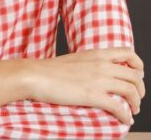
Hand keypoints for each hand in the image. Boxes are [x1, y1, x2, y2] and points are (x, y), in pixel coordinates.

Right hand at [25, 47, 144, 123]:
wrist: (33, 75)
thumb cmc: (47, 70)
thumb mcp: (73, 60)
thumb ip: (88, 64)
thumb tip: (93, 73)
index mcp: (96, 54)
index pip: (129, 54)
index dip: (138, 66)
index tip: (136, 75)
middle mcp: (102, 65)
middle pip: (135, 76)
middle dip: (140, 89)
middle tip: (136, 98)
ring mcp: (98, 80)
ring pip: (132, 91)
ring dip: (137, 103)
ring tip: (133, 110)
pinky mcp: (93, 95)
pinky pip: (119, 107)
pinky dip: (126, 116)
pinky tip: (125, 119)